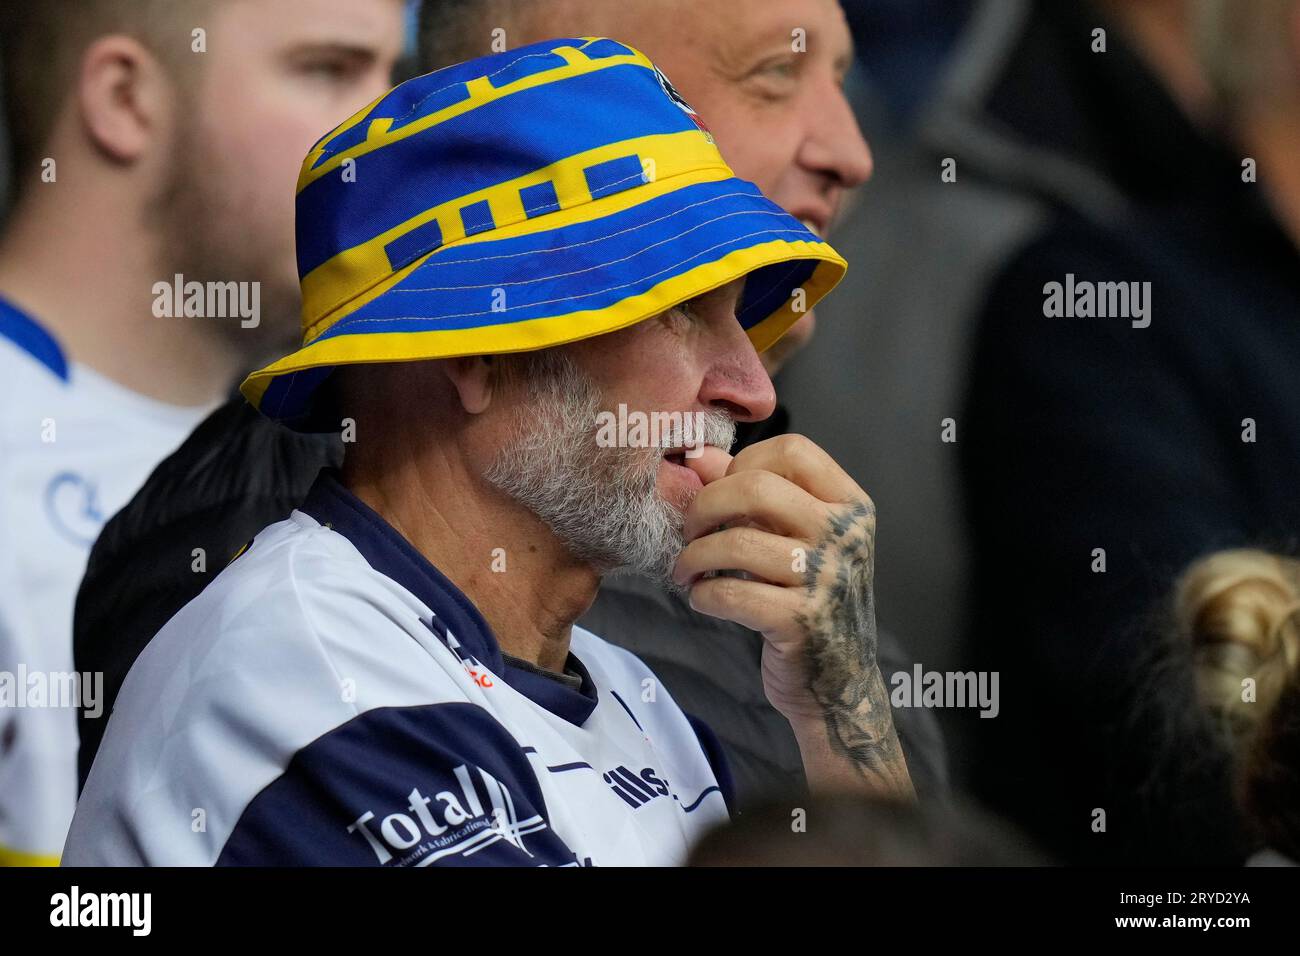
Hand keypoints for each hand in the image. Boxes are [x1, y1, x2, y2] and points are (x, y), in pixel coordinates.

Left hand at [673, 434, 912, 798]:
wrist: (838, 682)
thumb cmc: (810, 600)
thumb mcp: (793, 539)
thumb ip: (751, 494)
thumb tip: (700, 458)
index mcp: (850, 505)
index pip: (792, 450)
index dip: (744, 463)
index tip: (723, 493)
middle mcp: (846, 535)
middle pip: (756, 487)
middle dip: (705, 505)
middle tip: (688, 530)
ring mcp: (827, 579)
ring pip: (736, 542)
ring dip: (694, 556)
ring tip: (686, 571)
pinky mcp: (801, 622)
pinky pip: (731, 593)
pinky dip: (704, 595)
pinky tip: (703, 599)